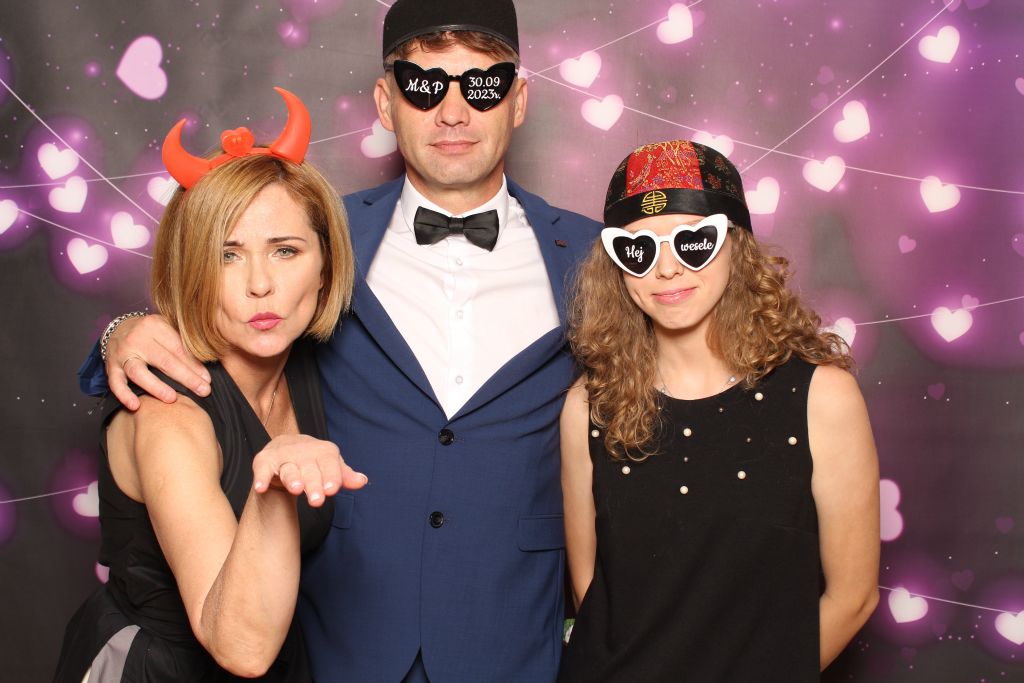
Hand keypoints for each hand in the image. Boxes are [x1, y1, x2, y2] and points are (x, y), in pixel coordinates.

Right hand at [106, 314, 211, 409]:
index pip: (178, 348)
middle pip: (164, 361)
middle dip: (186, 378)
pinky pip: (115, 382)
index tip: (208, 380)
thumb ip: (183, 343)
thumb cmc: (151, 333)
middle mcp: (137, 338)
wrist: (118, 329)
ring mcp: (123, 353)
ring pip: (139, 371)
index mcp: (155, 326)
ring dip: (156, 386)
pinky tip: (136, 405)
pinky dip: (124, 394)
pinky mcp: (111, 367)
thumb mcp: (167, 329)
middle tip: (203, 391)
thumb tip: (207, 366)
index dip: (194, 365)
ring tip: (172, 399)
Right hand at [252, 434, 366, 506]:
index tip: (333, 489)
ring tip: (297, 489)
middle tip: (318, 501)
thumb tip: (362, 481)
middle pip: (310, 469)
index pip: (329, 463)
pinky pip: (262, 469)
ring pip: (289, 469)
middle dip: (314, 484)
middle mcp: (304, 451)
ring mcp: (283, 455)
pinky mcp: (265, 460)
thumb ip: (344, 476)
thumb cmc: (315, 462)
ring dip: (292, 479)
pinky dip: (262, 477)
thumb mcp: (331, 467)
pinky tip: (261, 487)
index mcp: (324, 451)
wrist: (288, 448)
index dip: (332, 476)